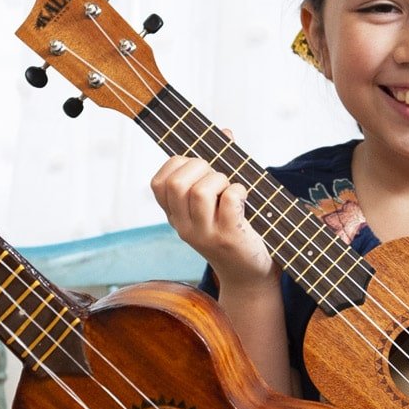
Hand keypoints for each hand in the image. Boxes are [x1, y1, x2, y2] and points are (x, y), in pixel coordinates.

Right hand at [150, 155, 275, 287]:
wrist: (249, 275)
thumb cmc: (235, 230)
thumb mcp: (217, 201)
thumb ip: (216, 167)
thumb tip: (224, 132)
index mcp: (175, 216)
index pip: (159, 182)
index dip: (179, 165)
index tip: (200, 169)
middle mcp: (183, 226)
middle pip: (177, 183)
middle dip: (202, 168)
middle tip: (219, 179)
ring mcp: (204, 234)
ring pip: (200, 191)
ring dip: (221, 179)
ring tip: (232, 190)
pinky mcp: (228, 238)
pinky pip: (229, 201)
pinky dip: (239, 190)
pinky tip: (245, 198)